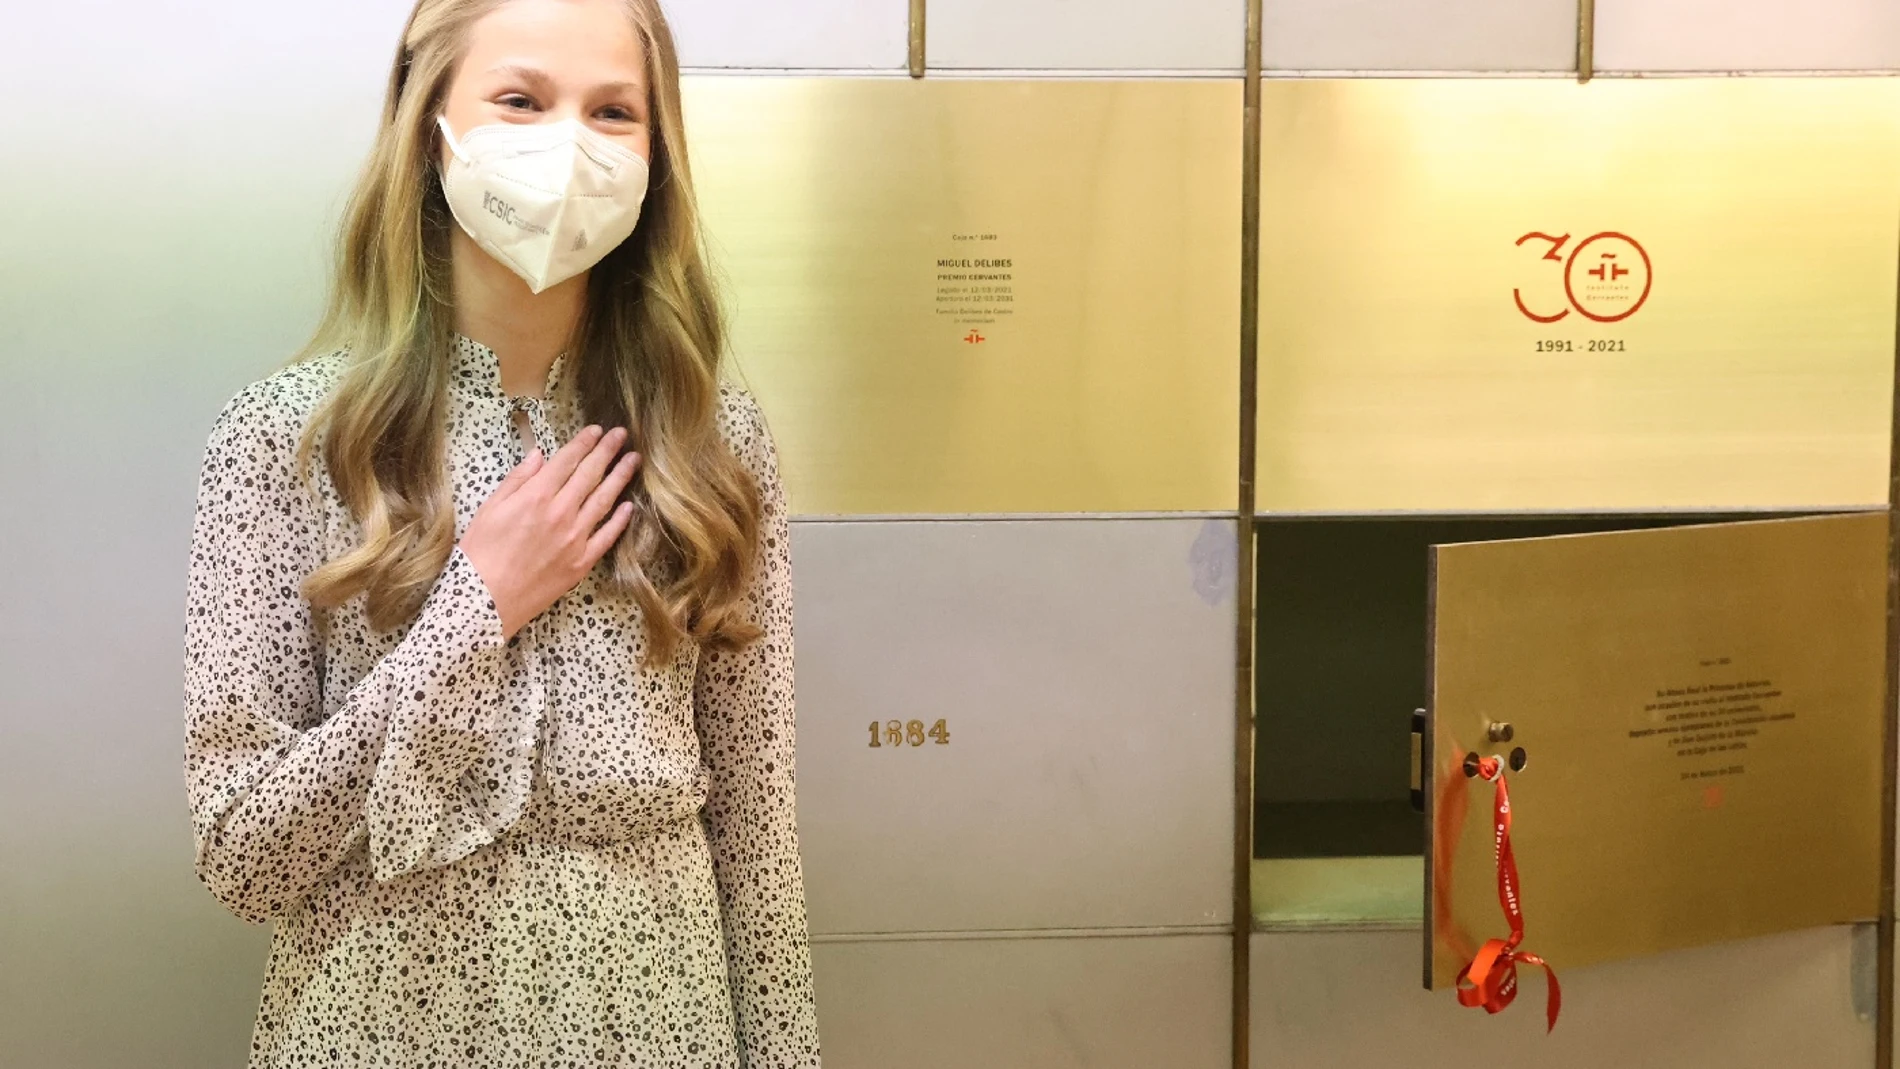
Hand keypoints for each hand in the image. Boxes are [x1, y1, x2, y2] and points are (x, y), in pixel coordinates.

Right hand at [459, 425, 640, 640]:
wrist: (484, 601)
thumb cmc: (480, 553)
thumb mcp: (489, 508)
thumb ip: (517, 480)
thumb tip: (539, 455)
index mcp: (536, 496)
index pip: (567, 460)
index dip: (584, 443)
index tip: (597, 430)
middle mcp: (561, 513)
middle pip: (590, 475)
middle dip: (607, 451)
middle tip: (622, 435)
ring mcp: (575, 538)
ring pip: (604, 501)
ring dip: (620, 478)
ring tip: (633, 461)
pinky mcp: (582, 562)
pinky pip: (606, 537)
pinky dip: (619, 520)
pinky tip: (629, 506)